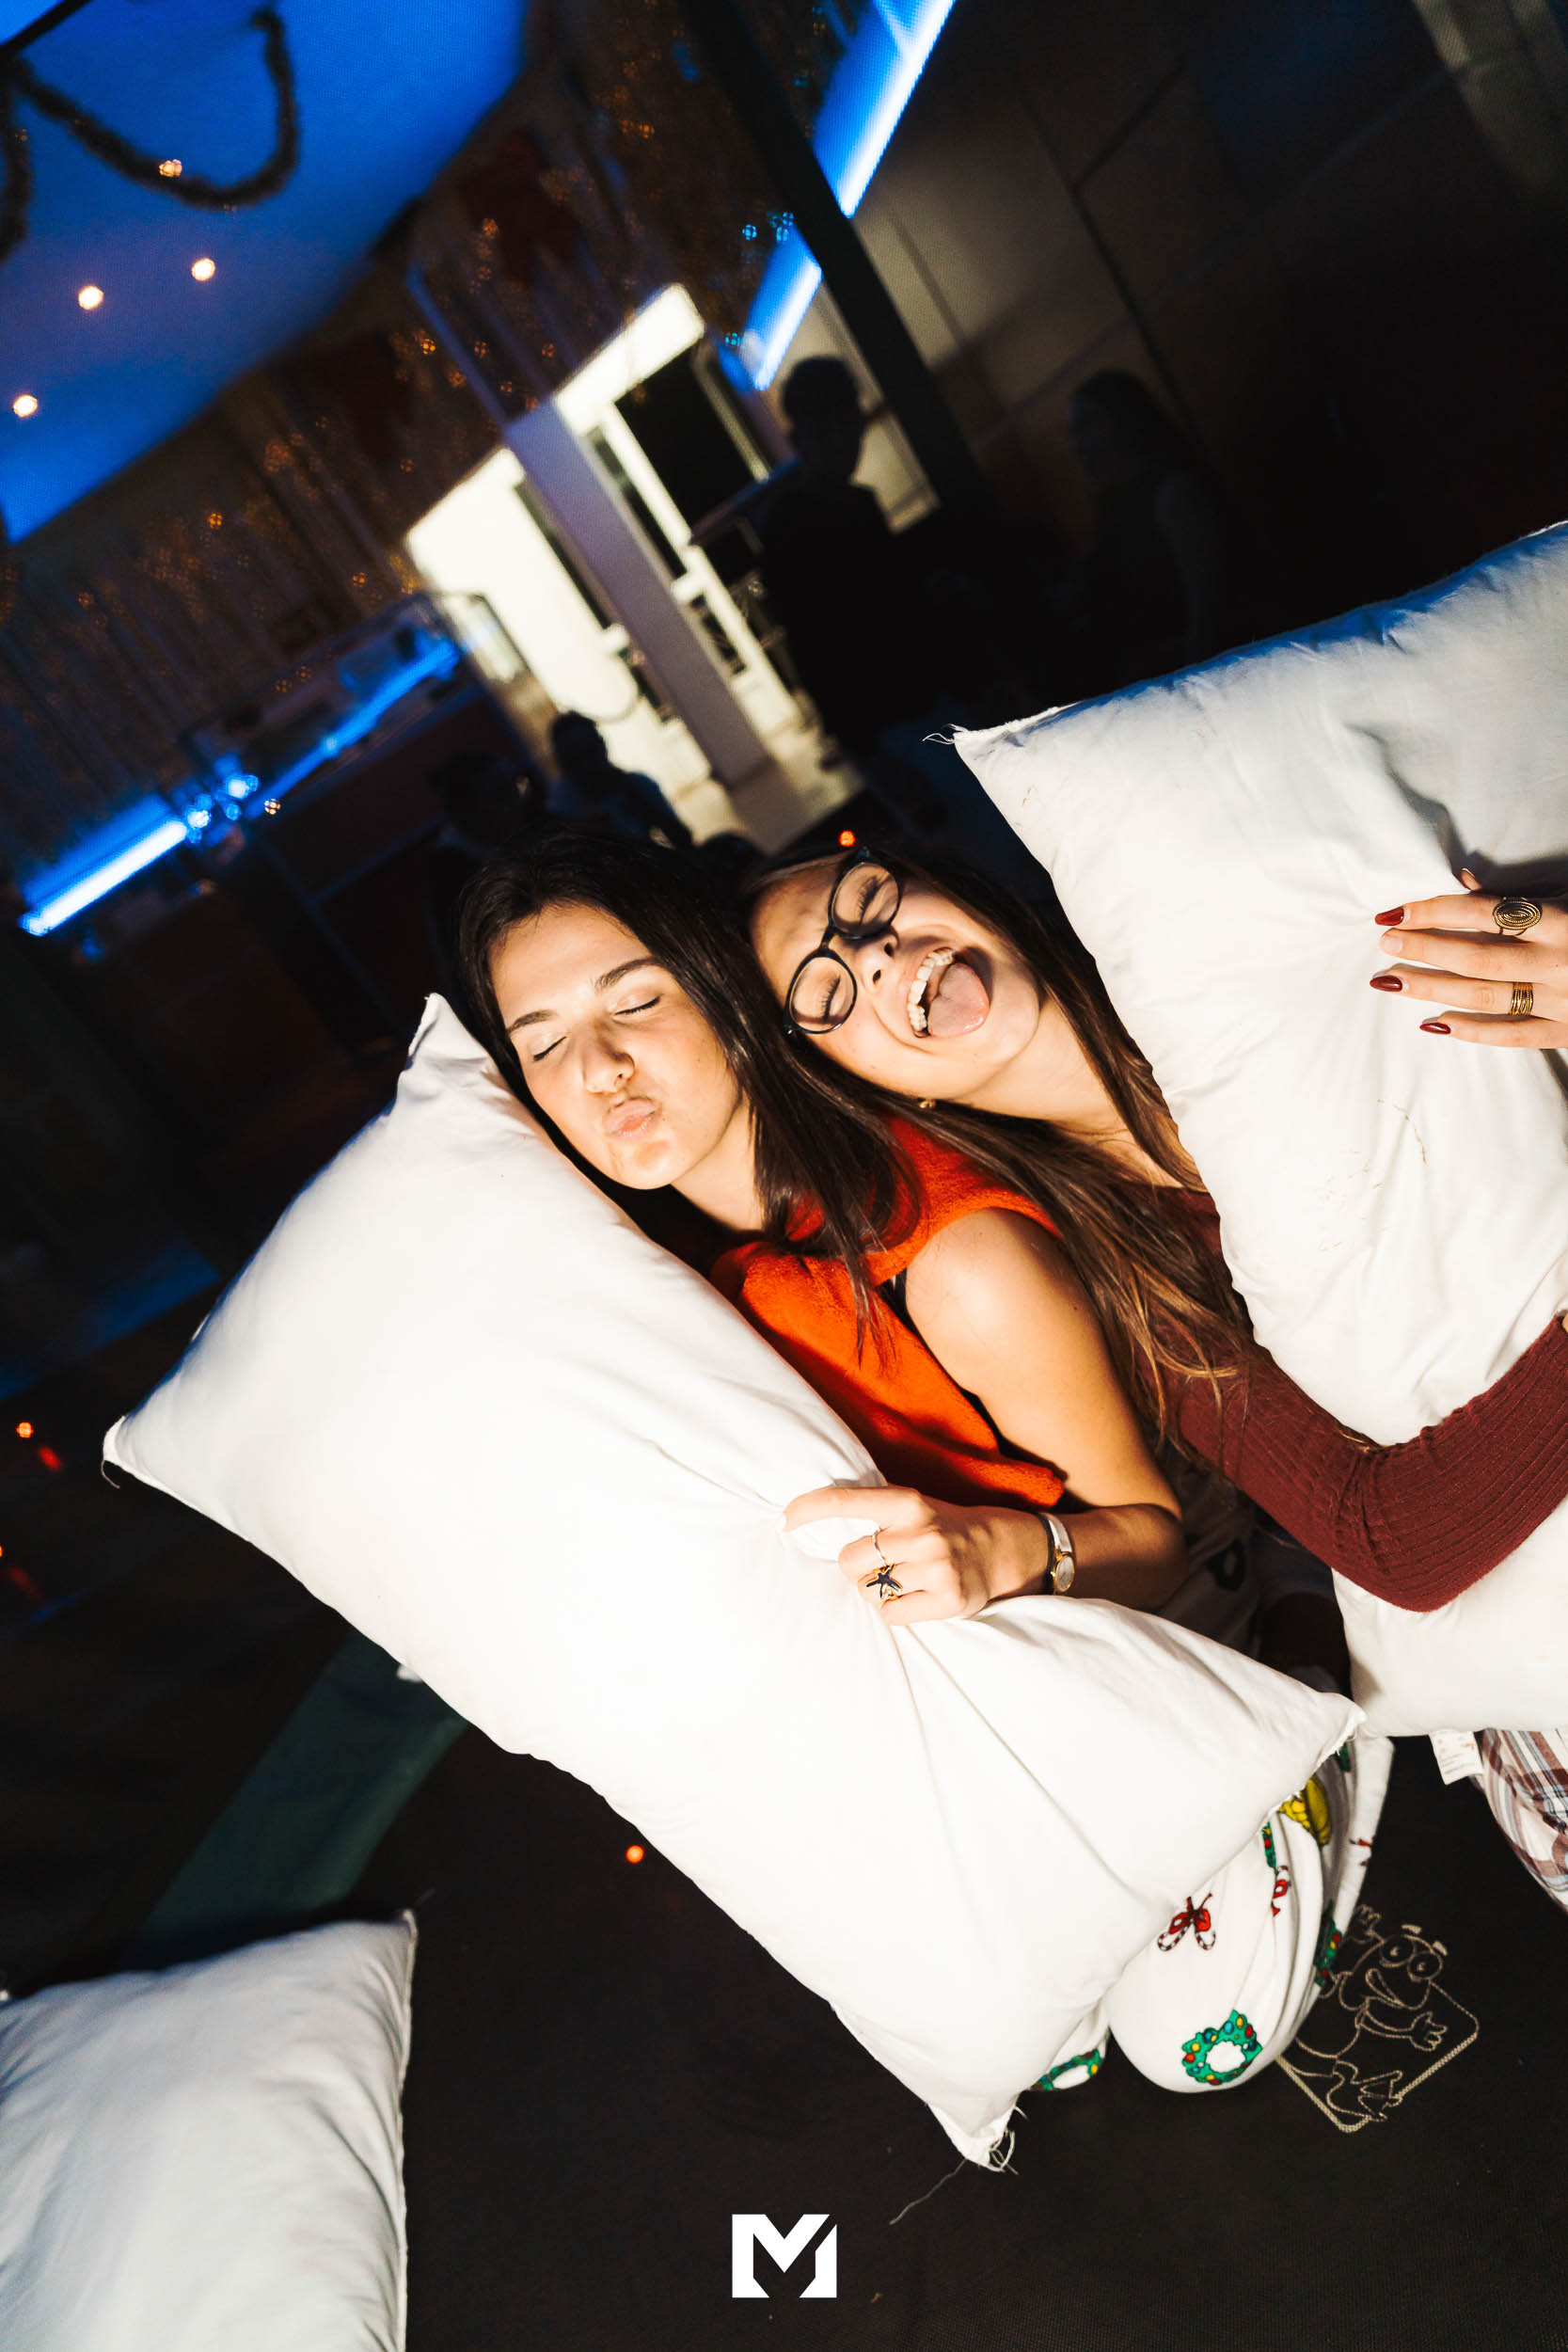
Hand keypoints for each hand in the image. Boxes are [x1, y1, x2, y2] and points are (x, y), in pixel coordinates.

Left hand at [782, 1483, 1049, 1624]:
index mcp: (907, 1501)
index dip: (807, 1510)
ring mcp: (936, 1567)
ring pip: (867, 1592)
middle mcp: (921, 1532)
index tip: (783, 1521)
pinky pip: (890, 1615)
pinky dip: (894, 1611)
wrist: (1002, 1549)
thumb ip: (870, 1511)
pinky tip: (916, 1596)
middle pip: (848, 1561)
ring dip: (875, 1591)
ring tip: (904, 1579)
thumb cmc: (941, 1527)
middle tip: (882, 1564)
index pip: (844, 1501)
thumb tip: (803, 1522)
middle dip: (856, 1568)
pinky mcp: (948, 1600)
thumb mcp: (911, 1506)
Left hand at [1371, 872, 1567, 1047]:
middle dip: (1426, 950)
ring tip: (1392, 981)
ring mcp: (1562, 1000)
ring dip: (1433, 989)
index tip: (1396, 913)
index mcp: (1559, 921)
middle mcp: (1558, 961)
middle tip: (1387, 943)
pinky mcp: (1565, 1032)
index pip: (1484, 913)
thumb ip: (1518, 895)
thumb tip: (1462, 881)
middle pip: (1478, 957)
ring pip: (1486, 997)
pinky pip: (1513, 1035)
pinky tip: (1434, 1024)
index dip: (1436, 912)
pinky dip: (1472, 1032)